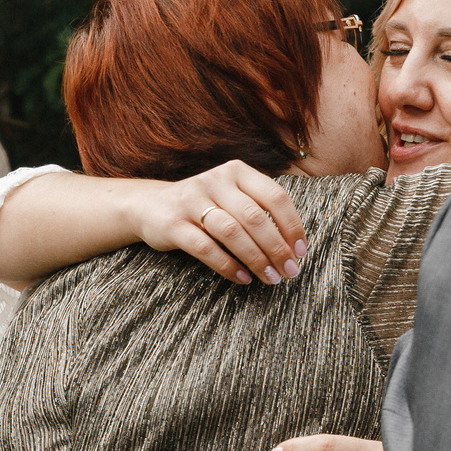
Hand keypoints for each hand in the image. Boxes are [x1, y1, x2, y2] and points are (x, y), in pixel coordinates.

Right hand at [134, 161, 307, 285]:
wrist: (150, 206)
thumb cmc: (204, 206)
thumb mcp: (231, 196)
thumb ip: (259, 210)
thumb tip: (294, 247)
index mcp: (236, 172)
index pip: (275, 196)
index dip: (292, 226)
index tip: (301, 252)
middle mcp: (215, 181)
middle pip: (255, 217)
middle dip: (277, 248)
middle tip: (289, 272)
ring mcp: (191, 200)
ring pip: (232, 232)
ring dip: (256, 259)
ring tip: (270, 278)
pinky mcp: (173, 224)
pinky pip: (206, 248)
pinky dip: (228, 266)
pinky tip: (243, 278)